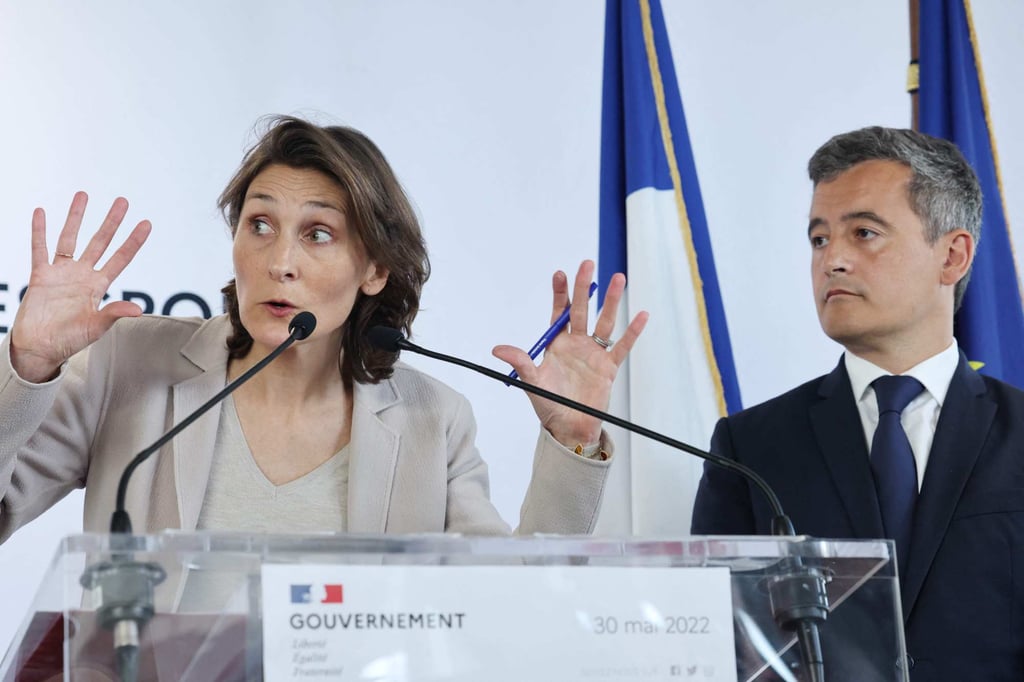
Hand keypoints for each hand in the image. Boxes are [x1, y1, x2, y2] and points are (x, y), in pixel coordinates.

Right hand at [10, 192, 151, 381]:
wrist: (39, 348)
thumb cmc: (69, 341)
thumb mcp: (95, 328)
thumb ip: (113, 314)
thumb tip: (138, 309)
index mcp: (99, 286)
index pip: (120, 258)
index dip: (133, 242)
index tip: (146, 224)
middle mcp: (82, 275)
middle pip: (99, 242)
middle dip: (111, 222)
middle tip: (123, 201)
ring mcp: (61, 273)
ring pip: (70, 238)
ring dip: (76, 217)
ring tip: (83, 195)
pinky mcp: (40, 275)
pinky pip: (39, 248)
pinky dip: (39, 230)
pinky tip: (42, 211)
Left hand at [493, 260, 647, 446]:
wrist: (569, 427)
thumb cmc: (549, 404)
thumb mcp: (532, 382)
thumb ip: (520, 362)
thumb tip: (497, 349)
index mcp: (557, 344)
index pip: (559, 313)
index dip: (560, 293)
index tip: (559, 274)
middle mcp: (577, 344)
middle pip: (582, 310)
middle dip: (584, 288)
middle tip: (587, 264)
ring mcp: (594, 353)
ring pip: (604, 321)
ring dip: (611, 301)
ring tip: (618, 278)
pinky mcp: (609, 367)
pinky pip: (622, 346)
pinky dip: (632, 332)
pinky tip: (642, 315)